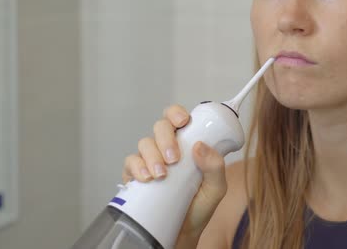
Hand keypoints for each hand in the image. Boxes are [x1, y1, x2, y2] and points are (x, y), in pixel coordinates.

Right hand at [122, 105, 227, 237]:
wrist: (183, 233)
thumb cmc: (200, 206)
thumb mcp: (216, 188)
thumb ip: (215, 167)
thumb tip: (200, 146)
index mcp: (188, 143)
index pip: (179, 118)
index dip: (177, 113)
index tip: (182, 121)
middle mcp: (168, 148)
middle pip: (161, 127)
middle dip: (166, 140)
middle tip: (174, 159)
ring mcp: (151, 160)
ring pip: (145, 143)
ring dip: (152, 156)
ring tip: (161, 175)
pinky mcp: (136, 175)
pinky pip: (130, 162)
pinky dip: (137, 167)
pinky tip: (146, 178)